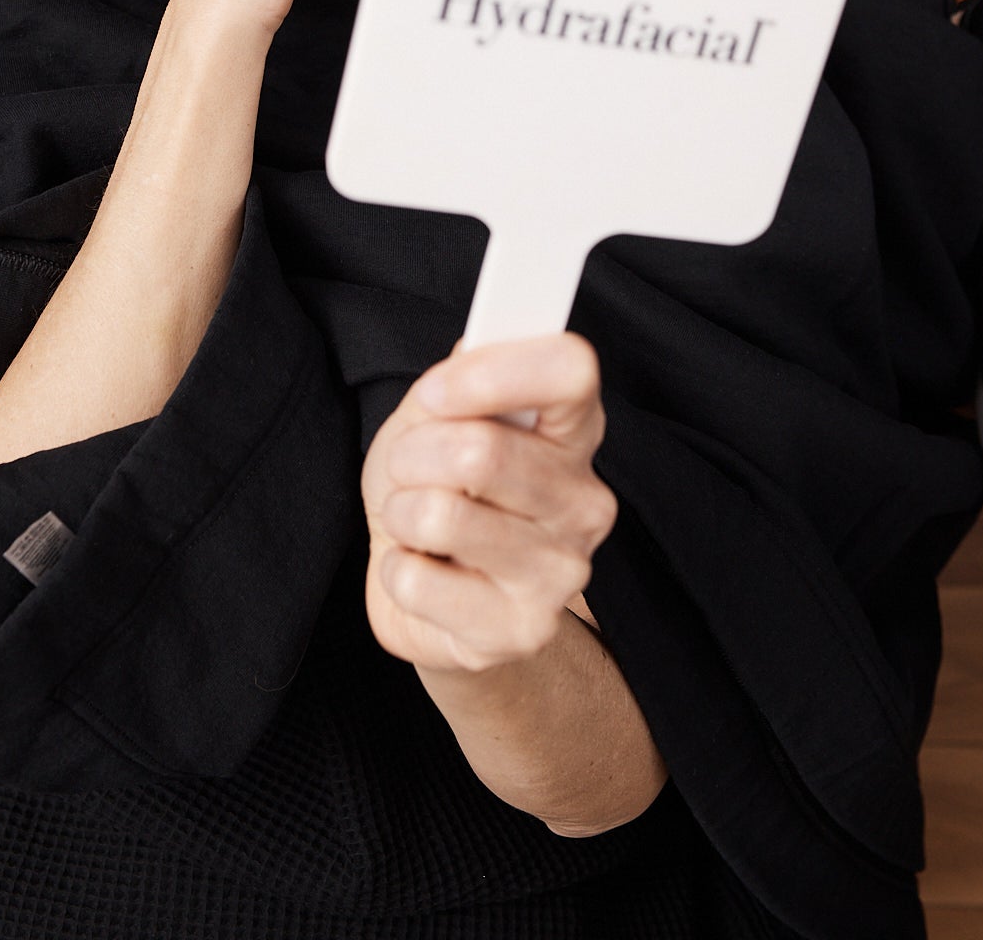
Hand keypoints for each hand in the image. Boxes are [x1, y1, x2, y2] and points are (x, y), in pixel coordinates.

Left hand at [362, 334, 616, 674]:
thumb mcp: (437, 417)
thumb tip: (472, 351)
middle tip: (408, 467)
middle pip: (483, 450)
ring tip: (414, 522)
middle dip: (414, 454)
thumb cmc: (439, 486)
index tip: (437, 390)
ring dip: (401, 512)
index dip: (494, 372)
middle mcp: (586, 501)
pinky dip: (396, 571)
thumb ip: (459, 379)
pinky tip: (424, 573)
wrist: (433, 591)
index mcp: (575, 430)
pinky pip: (417, 581)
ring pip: (442, 515)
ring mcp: (563, 572)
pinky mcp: (523, 631)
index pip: (571, 371)